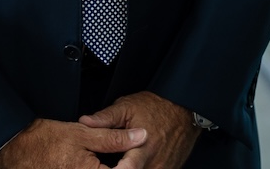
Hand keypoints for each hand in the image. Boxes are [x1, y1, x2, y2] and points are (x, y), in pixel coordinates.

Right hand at [0, 118, 146, 168]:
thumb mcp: (82, 133)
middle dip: (116, 163)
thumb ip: (114, 137)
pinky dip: (91, 166)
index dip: (130, 162)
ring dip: (104, 163)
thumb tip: (141, 136)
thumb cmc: (43, 141)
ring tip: (93, 155)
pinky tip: (86, 160)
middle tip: (110, 153)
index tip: (134, 156)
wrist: (13, 151)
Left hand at [81, 92, 200, 168]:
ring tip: (124, 159)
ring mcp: (164, 168)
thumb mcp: (127, 107)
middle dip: (120, 168)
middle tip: (114, 159)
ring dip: (131, 168)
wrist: (184, 108)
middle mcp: (154, 162)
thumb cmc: (156, 106)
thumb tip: (84, 122)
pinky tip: (136, 159)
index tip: (103, 167)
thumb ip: (105, 118)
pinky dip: (143, 167)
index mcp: (142, 148)